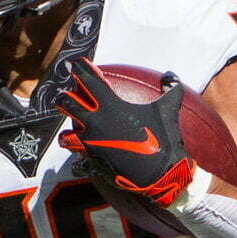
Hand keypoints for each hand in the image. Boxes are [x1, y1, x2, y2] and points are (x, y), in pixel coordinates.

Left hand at [55, 60, 192, 207]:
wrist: (160, 172)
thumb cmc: (164, 138)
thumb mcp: (168, 109)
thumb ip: (170, 89)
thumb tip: (171, 74)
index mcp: (110, 105)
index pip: (88, 80)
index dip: (81, 70)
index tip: (78, 65)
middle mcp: (95, 122)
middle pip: (67, 103)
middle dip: (65, 97)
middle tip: (68, 96)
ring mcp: (91, 143)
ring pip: (65, 136)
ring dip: (67, 133)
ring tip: (71, 133)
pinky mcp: (92, 162)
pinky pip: (77, 161)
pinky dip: (80, 160)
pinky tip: (83, 159)